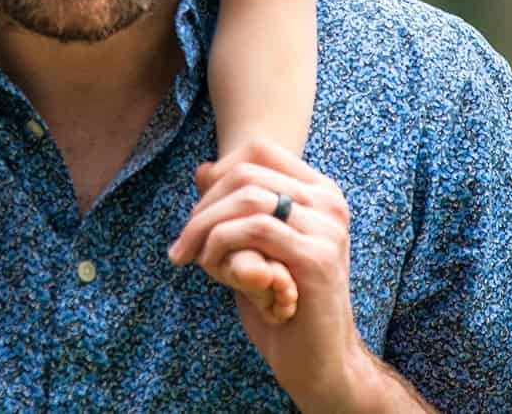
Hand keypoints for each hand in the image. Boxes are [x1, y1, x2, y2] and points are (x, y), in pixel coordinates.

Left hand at [168, 140, 383, 411]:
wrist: (318, 361)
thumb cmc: (283, 302)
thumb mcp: (253, 248)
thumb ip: (235, 209)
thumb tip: (203, 168)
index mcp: (320, 191)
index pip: (257, 150)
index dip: (217, 174)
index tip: (196, 216)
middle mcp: (330, 202)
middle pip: (245, 173)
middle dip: (202, 208)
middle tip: (182, 247)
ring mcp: (328, 228)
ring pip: (246, 199)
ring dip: (207, 230)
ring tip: (197, 261)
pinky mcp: (317, 259)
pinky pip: (254, 231)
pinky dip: (222, 246)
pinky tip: (217, 273)